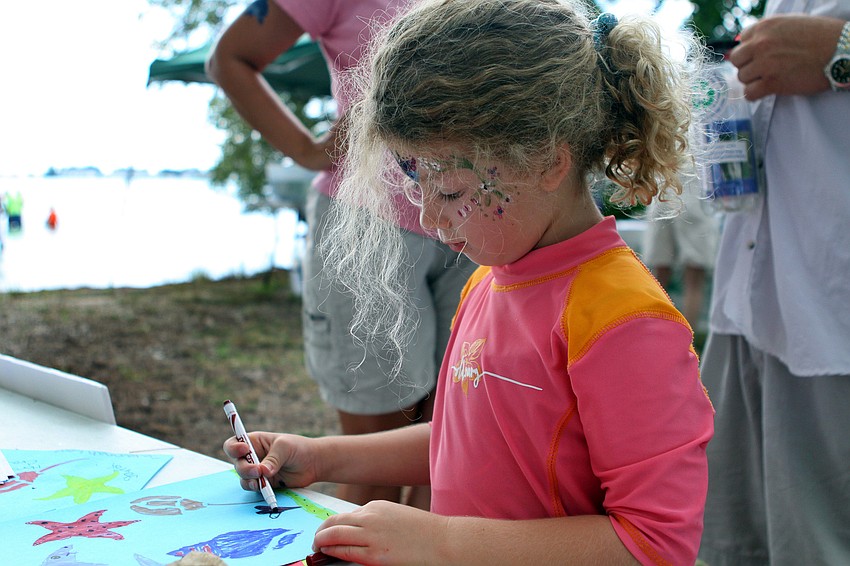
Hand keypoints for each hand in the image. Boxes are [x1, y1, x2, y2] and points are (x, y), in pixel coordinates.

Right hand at [222, 432, 317, 491]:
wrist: (313, 464)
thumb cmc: (298, 448)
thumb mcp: (285, 447)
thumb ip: (273, 459)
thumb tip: (263, 472)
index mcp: (255, 442)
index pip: (234, 444)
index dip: (234, 448)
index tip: (244, 450)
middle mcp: (253, 457)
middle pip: (238, 464)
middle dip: (245, 469)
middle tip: (258, 471)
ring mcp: (257, 471)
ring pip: (244, 478)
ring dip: (250, 480)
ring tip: (260, 482)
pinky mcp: (264, 484)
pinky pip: (254, 488)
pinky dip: (257, 489)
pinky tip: (265, 489)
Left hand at [312, 500, 448, 564]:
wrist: (445, 542)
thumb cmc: (425, 533)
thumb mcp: (397, 518)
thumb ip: (377, 522)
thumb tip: (357, 533)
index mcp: (376, 506)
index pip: (345, 515)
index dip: (332, 525)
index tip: (326, 532)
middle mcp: (370, 517)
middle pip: (333, 522)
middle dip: (321, 532)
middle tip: (316, 541)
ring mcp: (371, 536)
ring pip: (334, 535)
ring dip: (321, 542)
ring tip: (317, 549)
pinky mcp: (375, 555)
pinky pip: (344, 552)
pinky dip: (331, 552)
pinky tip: (326, 554)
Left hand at [728, 15, 844, 99]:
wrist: (840, 51)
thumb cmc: (820, 37)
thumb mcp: (791, 24)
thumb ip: (767, 32)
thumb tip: (742, 42)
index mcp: (765, 26)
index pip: (741, 41)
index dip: (750, 51)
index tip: (760, 56)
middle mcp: (761, 43)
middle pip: (737, 61)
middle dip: (748, 65)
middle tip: (763, 69)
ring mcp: (765, 64)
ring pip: (742, 78)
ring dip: (753, 80)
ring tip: (771, 77)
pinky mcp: (772, 83)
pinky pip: (749, 94)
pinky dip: (755, 95)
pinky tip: (767, 90)